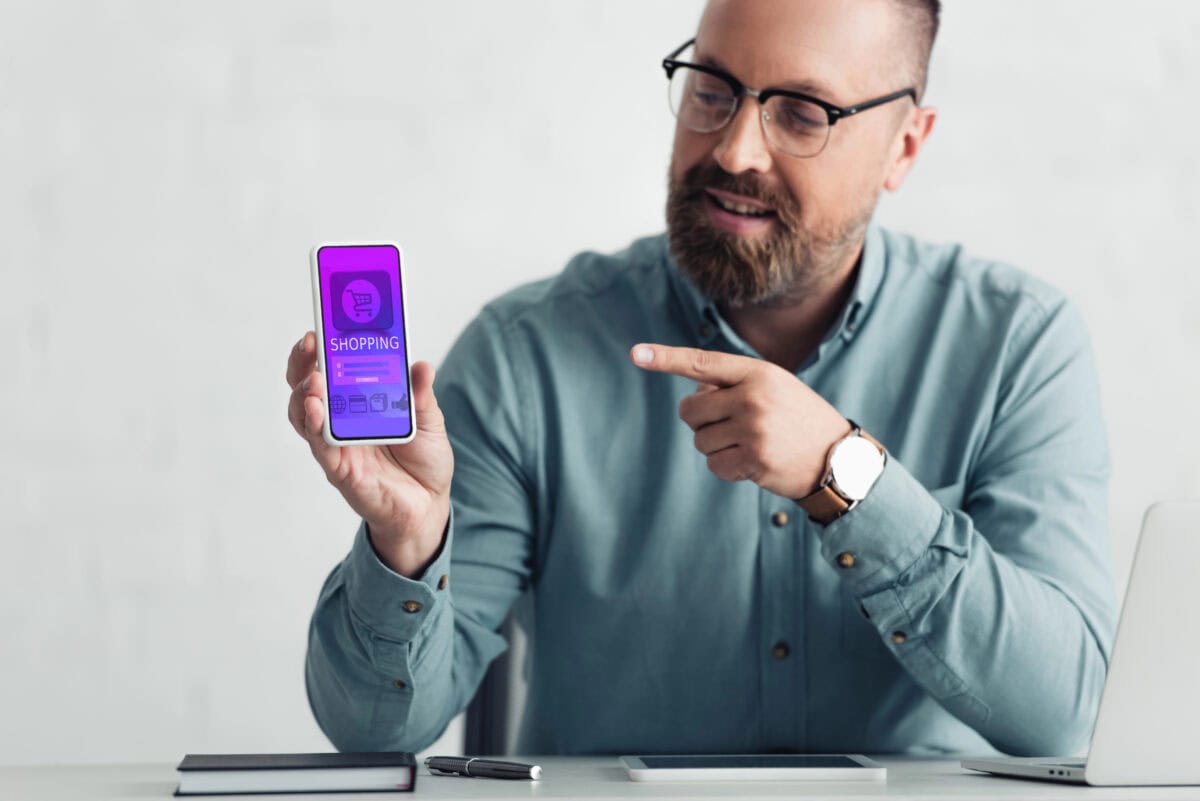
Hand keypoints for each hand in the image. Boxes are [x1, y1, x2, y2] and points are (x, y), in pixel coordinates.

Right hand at [286, 332, 454, 576]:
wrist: (429, 505)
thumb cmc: (423, 459)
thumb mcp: (429, 421)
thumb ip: (421, 395)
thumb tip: (421, 366)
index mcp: (358, 402)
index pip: (327, 369)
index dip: (318, 349)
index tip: (320, 326)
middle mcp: (340, 421)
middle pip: (306, 387)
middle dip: (303, 363)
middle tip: (310, 342)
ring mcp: (336, 446)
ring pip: (304, 416)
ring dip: (305, 394)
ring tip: (314, 379)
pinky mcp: (340, 471)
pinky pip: (321, 448)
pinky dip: (316, 428)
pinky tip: (317, 410)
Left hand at [631, 343, 850, 498]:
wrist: (838, 458)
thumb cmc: (798, 418)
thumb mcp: (773, 388)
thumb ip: (733, 384)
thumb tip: (694, 392)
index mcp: (758, 373)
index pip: (702, 362)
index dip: (665, 358)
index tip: (635, 354)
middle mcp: (753, 397)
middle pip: (690, 410)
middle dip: (701, 420)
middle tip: (731, 424)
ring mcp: (753, 430)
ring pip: (699, 440)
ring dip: (716, 446)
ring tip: (749, 443)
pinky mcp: (753, 461)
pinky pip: (713, 465)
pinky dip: (726, 467)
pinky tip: (751, 462)